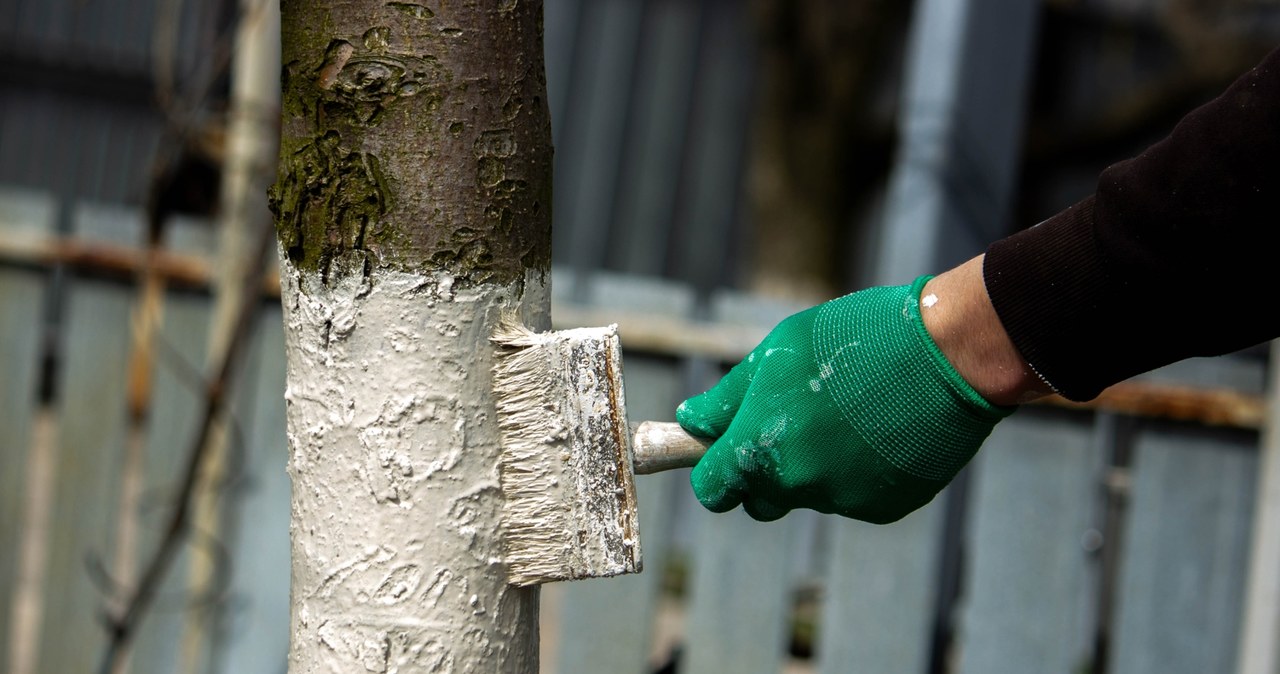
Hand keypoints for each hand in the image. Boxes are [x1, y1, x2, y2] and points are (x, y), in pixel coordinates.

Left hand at [676, 276, 1013, 522]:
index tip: (723, 454)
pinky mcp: (885, 508)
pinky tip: (879, 431)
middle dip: (765, 473)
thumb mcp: (777, 352)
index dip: (714, 473)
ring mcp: (843, 500)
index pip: (712, 491)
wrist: (945, 354)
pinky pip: (854, 497)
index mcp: (761, 445)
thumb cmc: (853, 339)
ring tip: (848, 414)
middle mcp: (798, 483)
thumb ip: (730, 396)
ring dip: (817, 467)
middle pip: (760, 501)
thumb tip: (692, 421)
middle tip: (792, 424)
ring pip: (811, 495)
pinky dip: (858, 474)